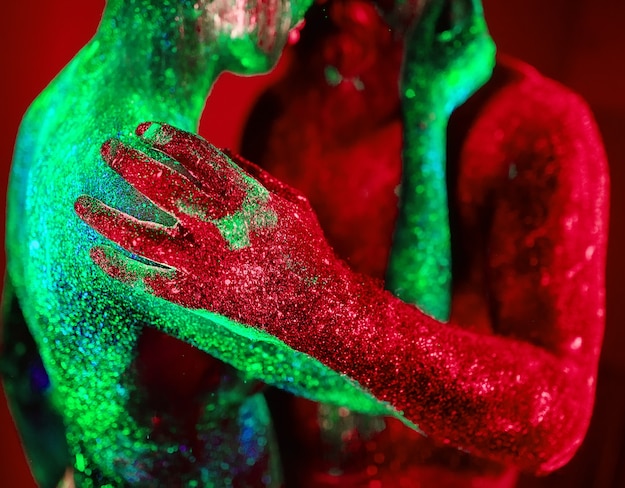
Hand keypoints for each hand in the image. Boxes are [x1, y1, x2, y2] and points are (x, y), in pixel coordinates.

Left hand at [75, 122, 340, 331]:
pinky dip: (118, 269)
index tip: (145, 130)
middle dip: (128, 161)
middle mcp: (222, 231)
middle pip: (161, 187)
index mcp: (249, 201)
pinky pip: (148, 283)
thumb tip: (206, 151)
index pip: (197, 155)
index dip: (166, 137)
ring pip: (142, 238)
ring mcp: (206, 268)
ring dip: (106, 218)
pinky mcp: (198, 298)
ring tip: (81, 204)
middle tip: (107, 148)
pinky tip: (96, 254)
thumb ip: (248, 174)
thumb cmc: (305, 247)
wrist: (317, 309)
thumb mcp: (289, 200)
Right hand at [401, 0, 495, 112]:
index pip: (467, 2)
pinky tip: (441, 52)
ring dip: (454, 31)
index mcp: (475, 32)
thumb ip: (431, 10)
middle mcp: (488, 45)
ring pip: (470, 37)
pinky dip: (458, 48)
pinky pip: (471, 54)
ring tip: (435, 33)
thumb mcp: (419, 37)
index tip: (438, 2)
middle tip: (433, 13)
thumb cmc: (420, 74)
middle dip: (452, 13)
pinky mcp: (482, 74)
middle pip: (468, 19)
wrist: (427, 113)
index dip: (450, 0)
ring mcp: (487, 61)